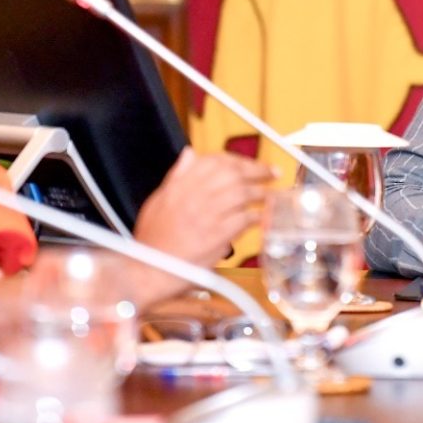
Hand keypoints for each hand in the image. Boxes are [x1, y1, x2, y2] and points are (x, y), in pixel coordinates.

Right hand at [134, 148, 272, 267]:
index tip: (249, 163)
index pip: (215, 161)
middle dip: (257, 171)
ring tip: (269, 195)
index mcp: (180, 184)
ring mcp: (207, 214)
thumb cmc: (153, 238)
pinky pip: (244, 219)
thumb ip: (177, 175)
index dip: (237, 160)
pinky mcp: (218, 235)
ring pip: (243, 194)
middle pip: (234, 173)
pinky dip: (255, 217)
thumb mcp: (158, 199)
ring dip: (260, 193)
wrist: (150, 268)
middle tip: (272, 173)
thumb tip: (190, 154)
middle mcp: (194, 194)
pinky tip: (259, 217)